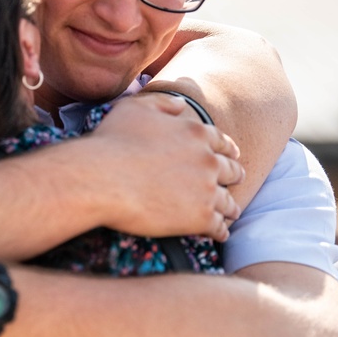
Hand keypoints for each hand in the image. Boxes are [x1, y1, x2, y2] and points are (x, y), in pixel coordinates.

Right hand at [87, 93, 243, 241]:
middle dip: (234, 176)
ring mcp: (207, 190)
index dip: (228, 149)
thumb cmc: (113, 142)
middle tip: (235, 181)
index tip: (232, 155)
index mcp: (195, 133)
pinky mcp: (200, 218)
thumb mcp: (135, 107)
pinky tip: (218, 234)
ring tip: (230, 213)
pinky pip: (219, 227)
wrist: (101, 179)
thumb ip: (163, 102)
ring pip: (229, 202)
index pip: (222, 142)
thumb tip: (181, 104)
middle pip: (231, 171)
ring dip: (230, 207)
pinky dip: (220, 231)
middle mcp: (207, 160)